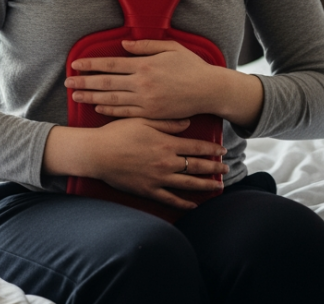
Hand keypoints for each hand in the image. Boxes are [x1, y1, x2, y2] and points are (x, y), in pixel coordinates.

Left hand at [66, 39, 229, 118]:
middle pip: (106, 83)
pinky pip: (126, 112)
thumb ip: (145, 46)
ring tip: (76, 96)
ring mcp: (146, 100)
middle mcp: (142, 83)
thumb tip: (124, 45)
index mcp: (144, 65)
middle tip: (67, 83)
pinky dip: (110, 110)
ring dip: (92, 98)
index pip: (110, 64)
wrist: (208, 90)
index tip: (75, 64)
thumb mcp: (170, 48)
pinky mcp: (151, 114)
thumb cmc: (191, 66)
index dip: (91, 64)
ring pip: (112, 99)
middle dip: (84, 82)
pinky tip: (98, 108)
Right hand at [90, 117, 227, 210]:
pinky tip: (194, 205)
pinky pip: (170, 200)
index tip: (222, 150)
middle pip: (197, 166)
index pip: (196, 147)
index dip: (212, 149)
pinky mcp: (148, 191)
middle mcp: (166, 163)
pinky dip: (184, 203)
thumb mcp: (142, 120)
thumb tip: (188, 123)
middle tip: (226, 168)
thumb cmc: (117, 133)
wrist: (97, 153)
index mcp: (166, 144)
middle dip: (214, 167)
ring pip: (189, 184)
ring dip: (206, 186)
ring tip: (218, 187)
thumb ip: (167, 122)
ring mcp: (158, 179)